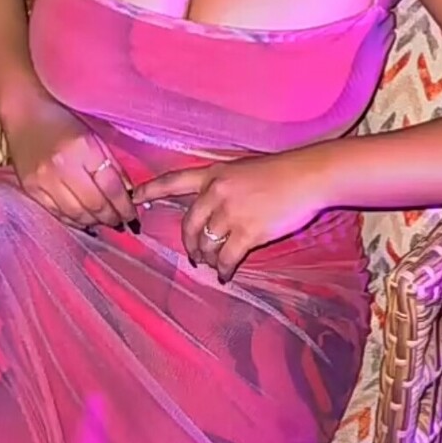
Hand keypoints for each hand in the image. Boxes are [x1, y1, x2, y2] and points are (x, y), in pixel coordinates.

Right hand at [7, 98, 137, 232]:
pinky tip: (83, 220)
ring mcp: (44, 180)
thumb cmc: (62, 120)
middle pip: (94, 205)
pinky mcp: (30, 188)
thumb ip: (113, 166)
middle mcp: (62, 166)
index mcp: (84, 148)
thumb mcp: (94, 137)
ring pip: (76, 214)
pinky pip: (56, 213)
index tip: (132, 216)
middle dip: (112, 218)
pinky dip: (73, 220)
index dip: (125, 207)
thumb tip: (129, 195)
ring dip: (94, 222)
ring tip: (103, 222)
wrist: (24, 112)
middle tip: (121, 223)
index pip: (111, 187)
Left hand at [132, 149, 323, 282]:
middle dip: (189, 244)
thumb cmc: (281, 171)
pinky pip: (226, 258)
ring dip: (208, 258)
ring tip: (213, 264)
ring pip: (206, 244)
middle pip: (188, 224)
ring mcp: (231, 213)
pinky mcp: (248, 232)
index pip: (173, 180)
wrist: (308, 177)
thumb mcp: (243, 168)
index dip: (150, 190)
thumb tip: (212, 206)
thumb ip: (224, 184)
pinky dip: (224, 269)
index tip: (132, 198)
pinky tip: (226, 274)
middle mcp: (216, 192)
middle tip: (194, 254)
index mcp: (214, 173)